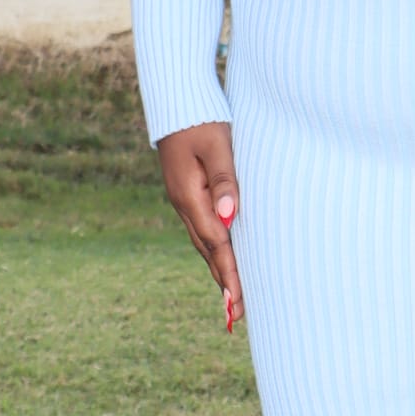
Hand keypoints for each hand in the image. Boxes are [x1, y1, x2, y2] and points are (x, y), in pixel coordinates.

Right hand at [157, 121, 243, 328]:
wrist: (176, 100)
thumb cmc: (202, 119)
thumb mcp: (217, 144)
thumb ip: (224, 179)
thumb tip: (230, 215)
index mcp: (189, 197)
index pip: (216, 244)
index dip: (229, 274)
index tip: (238, 304)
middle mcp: (184, 204)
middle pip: (208, 250)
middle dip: (224, 281)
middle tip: (238, 315)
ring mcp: (184, 199)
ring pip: (204, 242)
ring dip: (219, 269)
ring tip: (233, 298)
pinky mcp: (188, 193)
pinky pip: (203, 229)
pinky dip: (215, 249)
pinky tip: (223, 258)